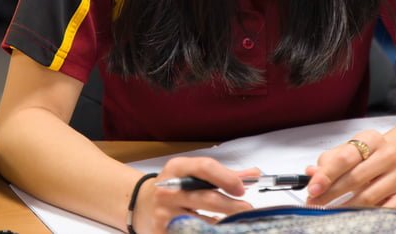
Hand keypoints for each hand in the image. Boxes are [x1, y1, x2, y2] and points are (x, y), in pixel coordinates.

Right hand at [131, 156, 256, 233]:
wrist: (141, 204)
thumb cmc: (175, 187)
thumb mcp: (192, 173)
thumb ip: (223, 174)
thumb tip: (255, 174)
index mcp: (177, 168)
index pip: (205, 167)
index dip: (227, 178)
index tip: (242, 189)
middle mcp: (168, 189)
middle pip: (207, 198)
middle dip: (231, 206)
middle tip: (247, 210)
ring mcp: (163, 213)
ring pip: (201, 220)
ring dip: (222, 223)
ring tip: (235, 223)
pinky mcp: (162, 231)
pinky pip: (191, 232)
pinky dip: (207, 232)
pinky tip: (216, 230)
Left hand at [304, 129, 395, 208]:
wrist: (391, 161)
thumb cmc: (363, 158)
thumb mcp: (344, 153)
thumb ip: (327, 163)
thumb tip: (311, 174)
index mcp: (372, 139)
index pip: (346, 157)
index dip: (327, 175)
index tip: (312, 189)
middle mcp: (389, 154)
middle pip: (356, 178)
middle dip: (331, 194)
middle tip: (314, 205)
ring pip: (368, 197)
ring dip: (345, 208)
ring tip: (329, 213)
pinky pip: (385, 211)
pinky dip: (366, 216)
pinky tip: (353, 218)